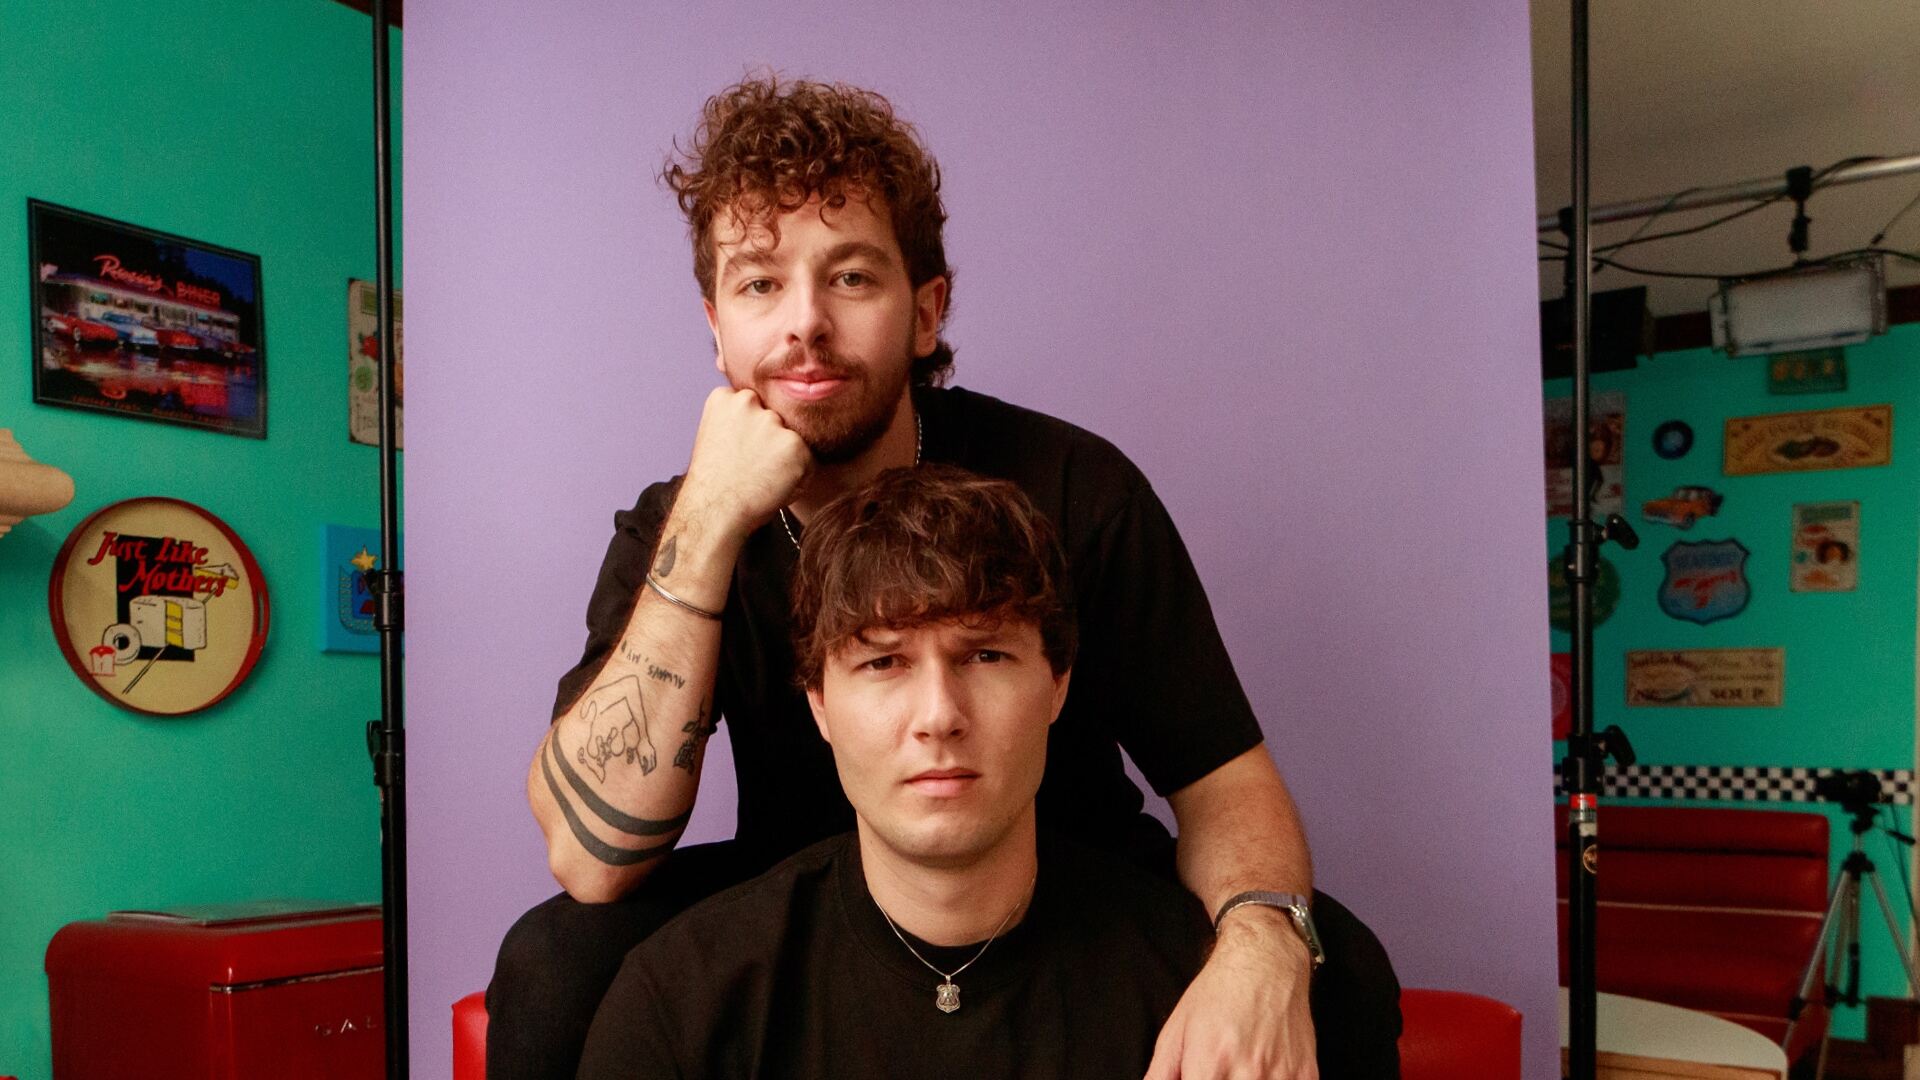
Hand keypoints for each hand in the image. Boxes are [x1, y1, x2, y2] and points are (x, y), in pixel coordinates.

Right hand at [680, 387, 810, 536]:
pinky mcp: (794, 443)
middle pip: (775, 418)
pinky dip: (799, 476)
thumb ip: (738, 421)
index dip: (751, 432)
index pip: (754, 405)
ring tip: (762, 478)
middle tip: (753, 467)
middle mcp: (748, 402)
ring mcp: (772, 421)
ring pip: (792, 437)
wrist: (714, 512)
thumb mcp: (716, 438)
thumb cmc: (714, 484)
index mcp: (724, 398)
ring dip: (786, 457)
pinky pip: (808, 460)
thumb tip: (764, 414)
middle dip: (771, 441)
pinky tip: (774, 486)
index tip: (740, 451)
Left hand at [1145, 908, 1316, 1079]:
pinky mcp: (1307, 1076)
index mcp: (1209, 1063)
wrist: (1265, 962)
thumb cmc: (1217, 994)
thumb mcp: (1175, 1031)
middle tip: (1217, 1074)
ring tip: (1238, 1073)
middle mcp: (1247, 1072)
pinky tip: (1264, 1072)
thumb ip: (1160, 1075)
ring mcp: (1280, 1075)